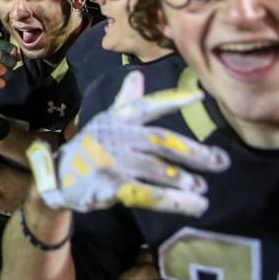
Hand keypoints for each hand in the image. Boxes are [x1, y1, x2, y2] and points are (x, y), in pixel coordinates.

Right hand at [27, 72, 230, 215]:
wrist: (57, 176)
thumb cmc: (90, 147)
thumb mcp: (105, 121)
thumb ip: (126, 101)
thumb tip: (138, 74)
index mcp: (117, 119)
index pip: (147, 106)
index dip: (172, 100)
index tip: (199, 97)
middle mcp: (116, 137)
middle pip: (161, 142)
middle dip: (193, 152)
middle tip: (221, 162)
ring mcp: (113, 161)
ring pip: (158, 169)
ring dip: (185, 180)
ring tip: (203, 189)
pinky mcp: (111, 186)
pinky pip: (148, 194)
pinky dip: (174, 201)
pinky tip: (194, 205)